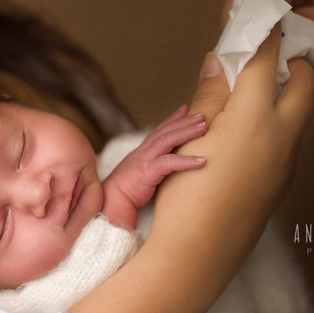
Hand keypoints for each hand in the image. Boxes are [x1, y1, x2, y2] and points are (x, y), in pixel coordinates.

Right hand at [102, 105, 206, 221]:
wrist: (110, 203)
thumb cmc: (125, 193)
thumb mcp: (139, 174)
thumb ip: (150, 168)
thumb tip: (164, 169)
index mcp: (141, 152)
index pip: (158, 131)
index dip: (172, 119)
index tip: (185, 109)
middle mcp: (143, 152)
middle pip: (166, 131)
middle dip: (184, 121)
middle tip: (202, 115)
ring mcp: (145, 160)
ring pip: (168, 140)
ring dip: (187, 132)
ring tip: (204, 126)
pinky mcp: (148, 171)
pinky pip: (170, 163)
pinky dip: (187, 161)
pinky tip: (202, 160)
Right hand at [149, 25, 313, 289]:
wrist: (197, 257)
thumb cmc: (184, 197)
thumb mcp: (188, 138)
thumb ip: (210, 96)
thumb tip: (221, 62)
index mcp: (256, 118)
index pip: (266, 58)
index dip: (262, 31)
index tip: (259, 11)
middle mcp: (282, 136)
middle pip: (305, 82)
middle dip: (292, 60)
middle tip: (265, 51)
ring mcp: (286, 163)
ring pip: (298, 113)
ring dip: (283, 93)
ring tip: (247, 90)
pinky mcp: (280, 184)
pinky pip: (286, 140)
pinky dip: (273, 123)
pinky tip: (243, 133)